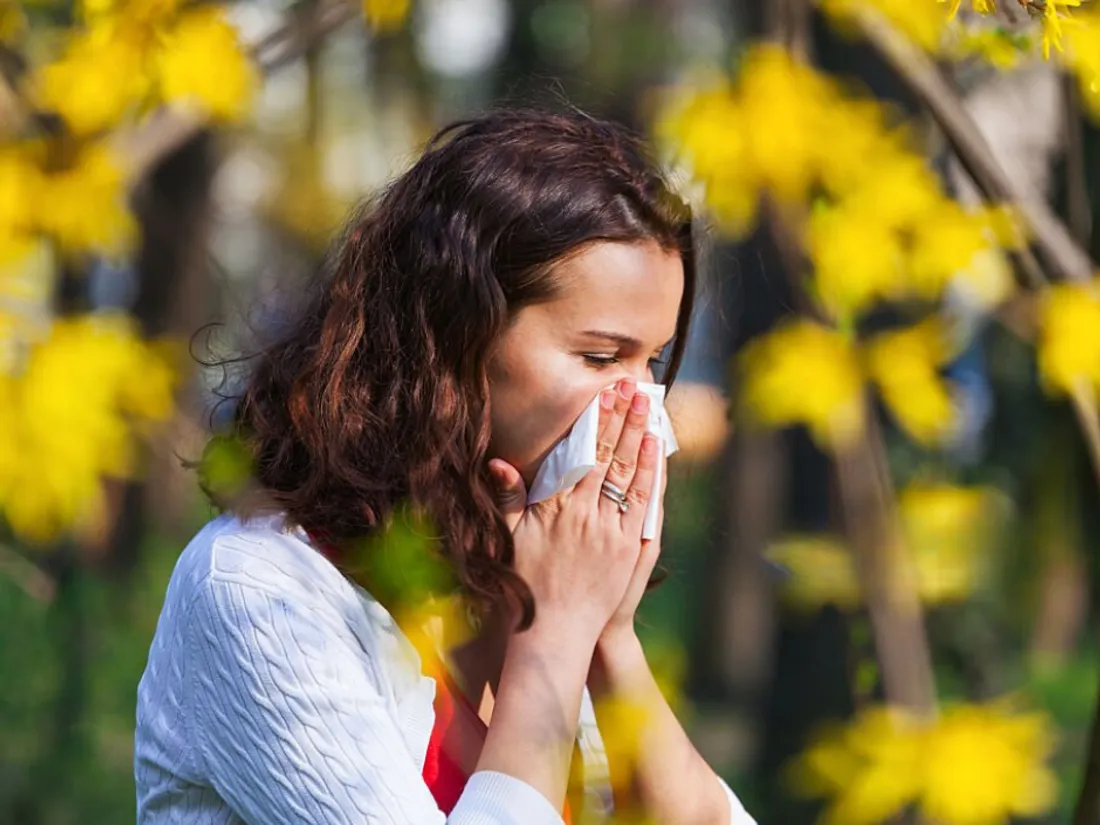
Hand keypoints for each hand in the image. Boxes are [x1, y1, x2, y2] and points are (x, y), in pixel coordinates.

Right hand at [488, 378, 657, 648]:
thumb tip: (499, 463)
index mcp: (555, 509)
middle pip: (607, 456)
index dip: (594, 421)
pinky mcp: (628, 548)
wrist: (555, 633)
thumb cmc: (527, 585)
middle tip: (632, 387)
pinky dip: (649, 473)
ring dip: (639, 436)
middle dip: (621, 418)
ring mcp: (610, 531)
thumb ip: (507, 499)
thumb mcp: (509, 539)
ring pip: (628, 473)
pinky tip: (654, 449)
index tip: (604, 394)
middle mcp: (585, 515)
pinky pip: (642, 502)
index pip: (580, 454)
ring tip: (647, 406)